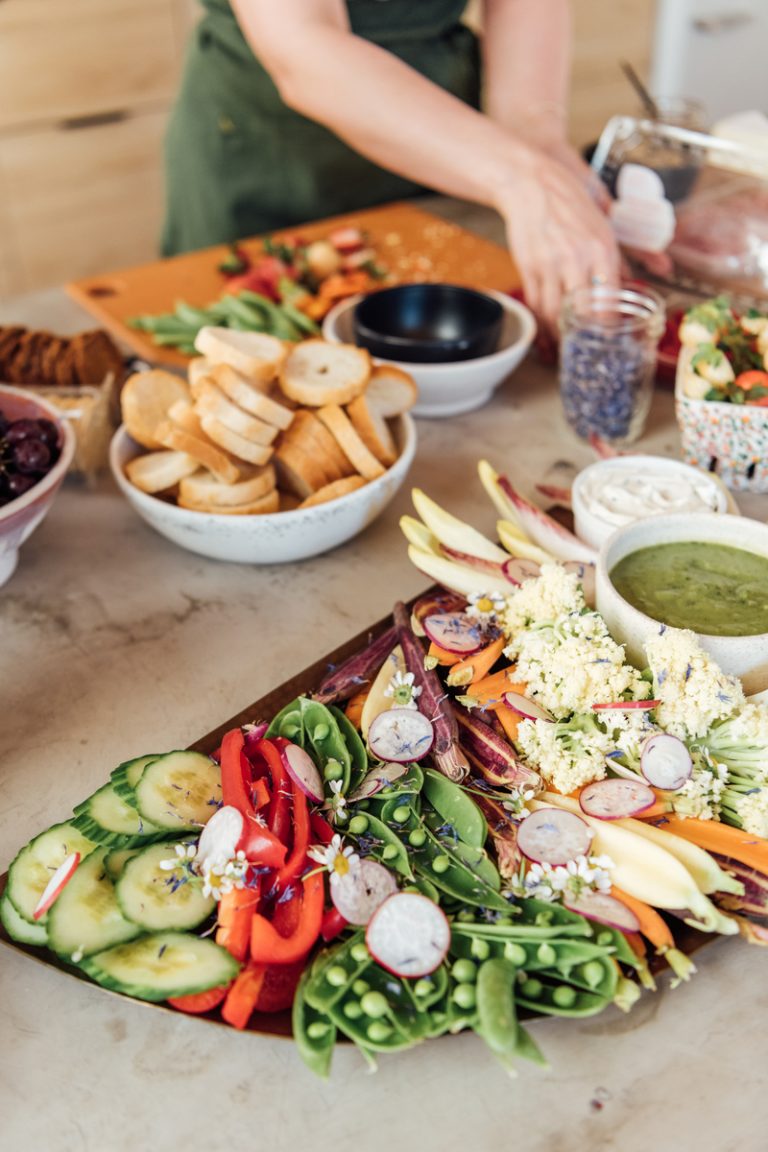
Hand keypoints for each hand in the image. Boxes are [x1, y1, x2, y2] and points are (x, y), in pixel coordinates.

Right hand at [496, 148, 619, 333]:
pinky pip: (536, 304)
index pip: (609, 301)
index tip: (610, 341)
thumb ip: (628, 251)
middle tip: (587, 351)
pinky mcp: (528, 266)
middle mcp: (577, 259)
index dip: (608, 328)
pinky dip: (542, 322)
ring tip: (565, 346)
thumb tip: (655, 271)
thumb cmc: (571, 198)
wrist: (531, 180)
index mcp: (602, 247)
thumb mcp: (607, 221)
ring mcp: (550, 264)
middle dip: (584, 339)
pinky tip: (546, 332)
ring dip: (559, 336)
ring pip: (555, 315)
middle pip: (582, 315)